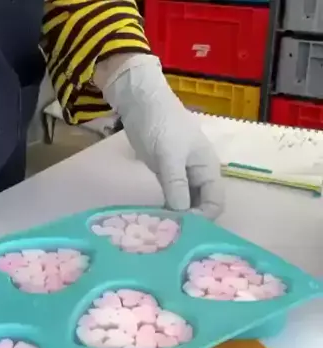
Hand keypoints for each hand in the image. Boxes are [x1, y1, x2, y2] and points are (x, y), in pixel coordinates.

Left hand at [95, 54, 223, 218]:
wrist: (141, 103)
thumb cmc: (161, 124)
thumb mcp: (170, 155)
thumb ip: (177, 184)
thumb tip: (182, 216)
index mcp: (208, 169)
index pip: (216, 203)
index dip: (203, 218)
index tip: (183, 229)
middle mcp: (199, 176)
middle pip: (202, 207)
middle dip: (190, 221)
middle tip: (169, 235)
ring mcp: (182, 176)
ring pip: (185, 204)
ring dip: (176, 217)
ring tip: (161, 230)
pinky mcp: (166, 175)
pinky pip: (171, 197)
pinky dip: (166, 208)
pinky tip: (155, 218)